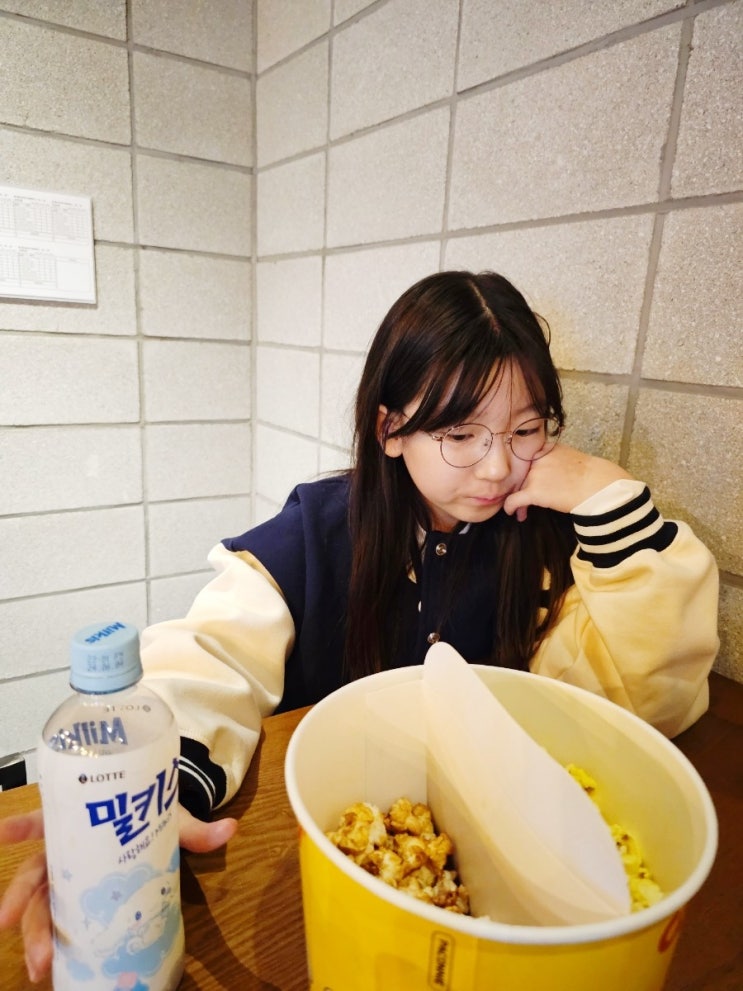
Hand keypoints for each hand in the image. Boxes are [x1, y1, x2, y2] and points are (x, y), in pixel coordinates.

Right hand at [0, 805, 237, 982]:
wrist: (162, 817)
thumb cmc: (155, 812)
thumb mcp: (173, 818)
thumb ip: (198, 828)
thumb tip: (231, 828)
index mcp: (82, 820)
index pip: (47, 821)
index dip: (23, 826)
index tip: (2, 834)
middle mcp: (69, 849)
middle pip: (38, 877)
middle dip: (28, 908)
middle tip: (25, 937)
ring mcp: (71, 874)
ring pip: (42, 903)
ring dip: (35, 933)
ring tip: (38, 965)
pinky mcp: (81, 894)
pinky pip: (59, 915)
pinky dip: (48, 937)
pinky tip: (46, 967)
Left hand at [504, 443, 631, 519]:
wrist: (599, 485)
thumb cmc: (591, 474)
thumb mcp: (569, 457)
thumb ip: (553, 459)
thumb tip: (548, 472)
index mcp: (546, 448)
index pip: (527, 459)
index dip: (524, 472)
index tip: (524, 480)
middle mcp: (537, 458)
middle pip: (522, 474)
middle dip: (521, 487)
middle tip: (522, 498)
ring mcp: (534, 474)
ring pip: (518, 488)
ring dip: (519, 499)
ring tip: (523, 511)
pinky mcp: (534, 491)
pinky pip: (514, 500)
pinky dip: (510, 507)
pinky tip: (512, 513)